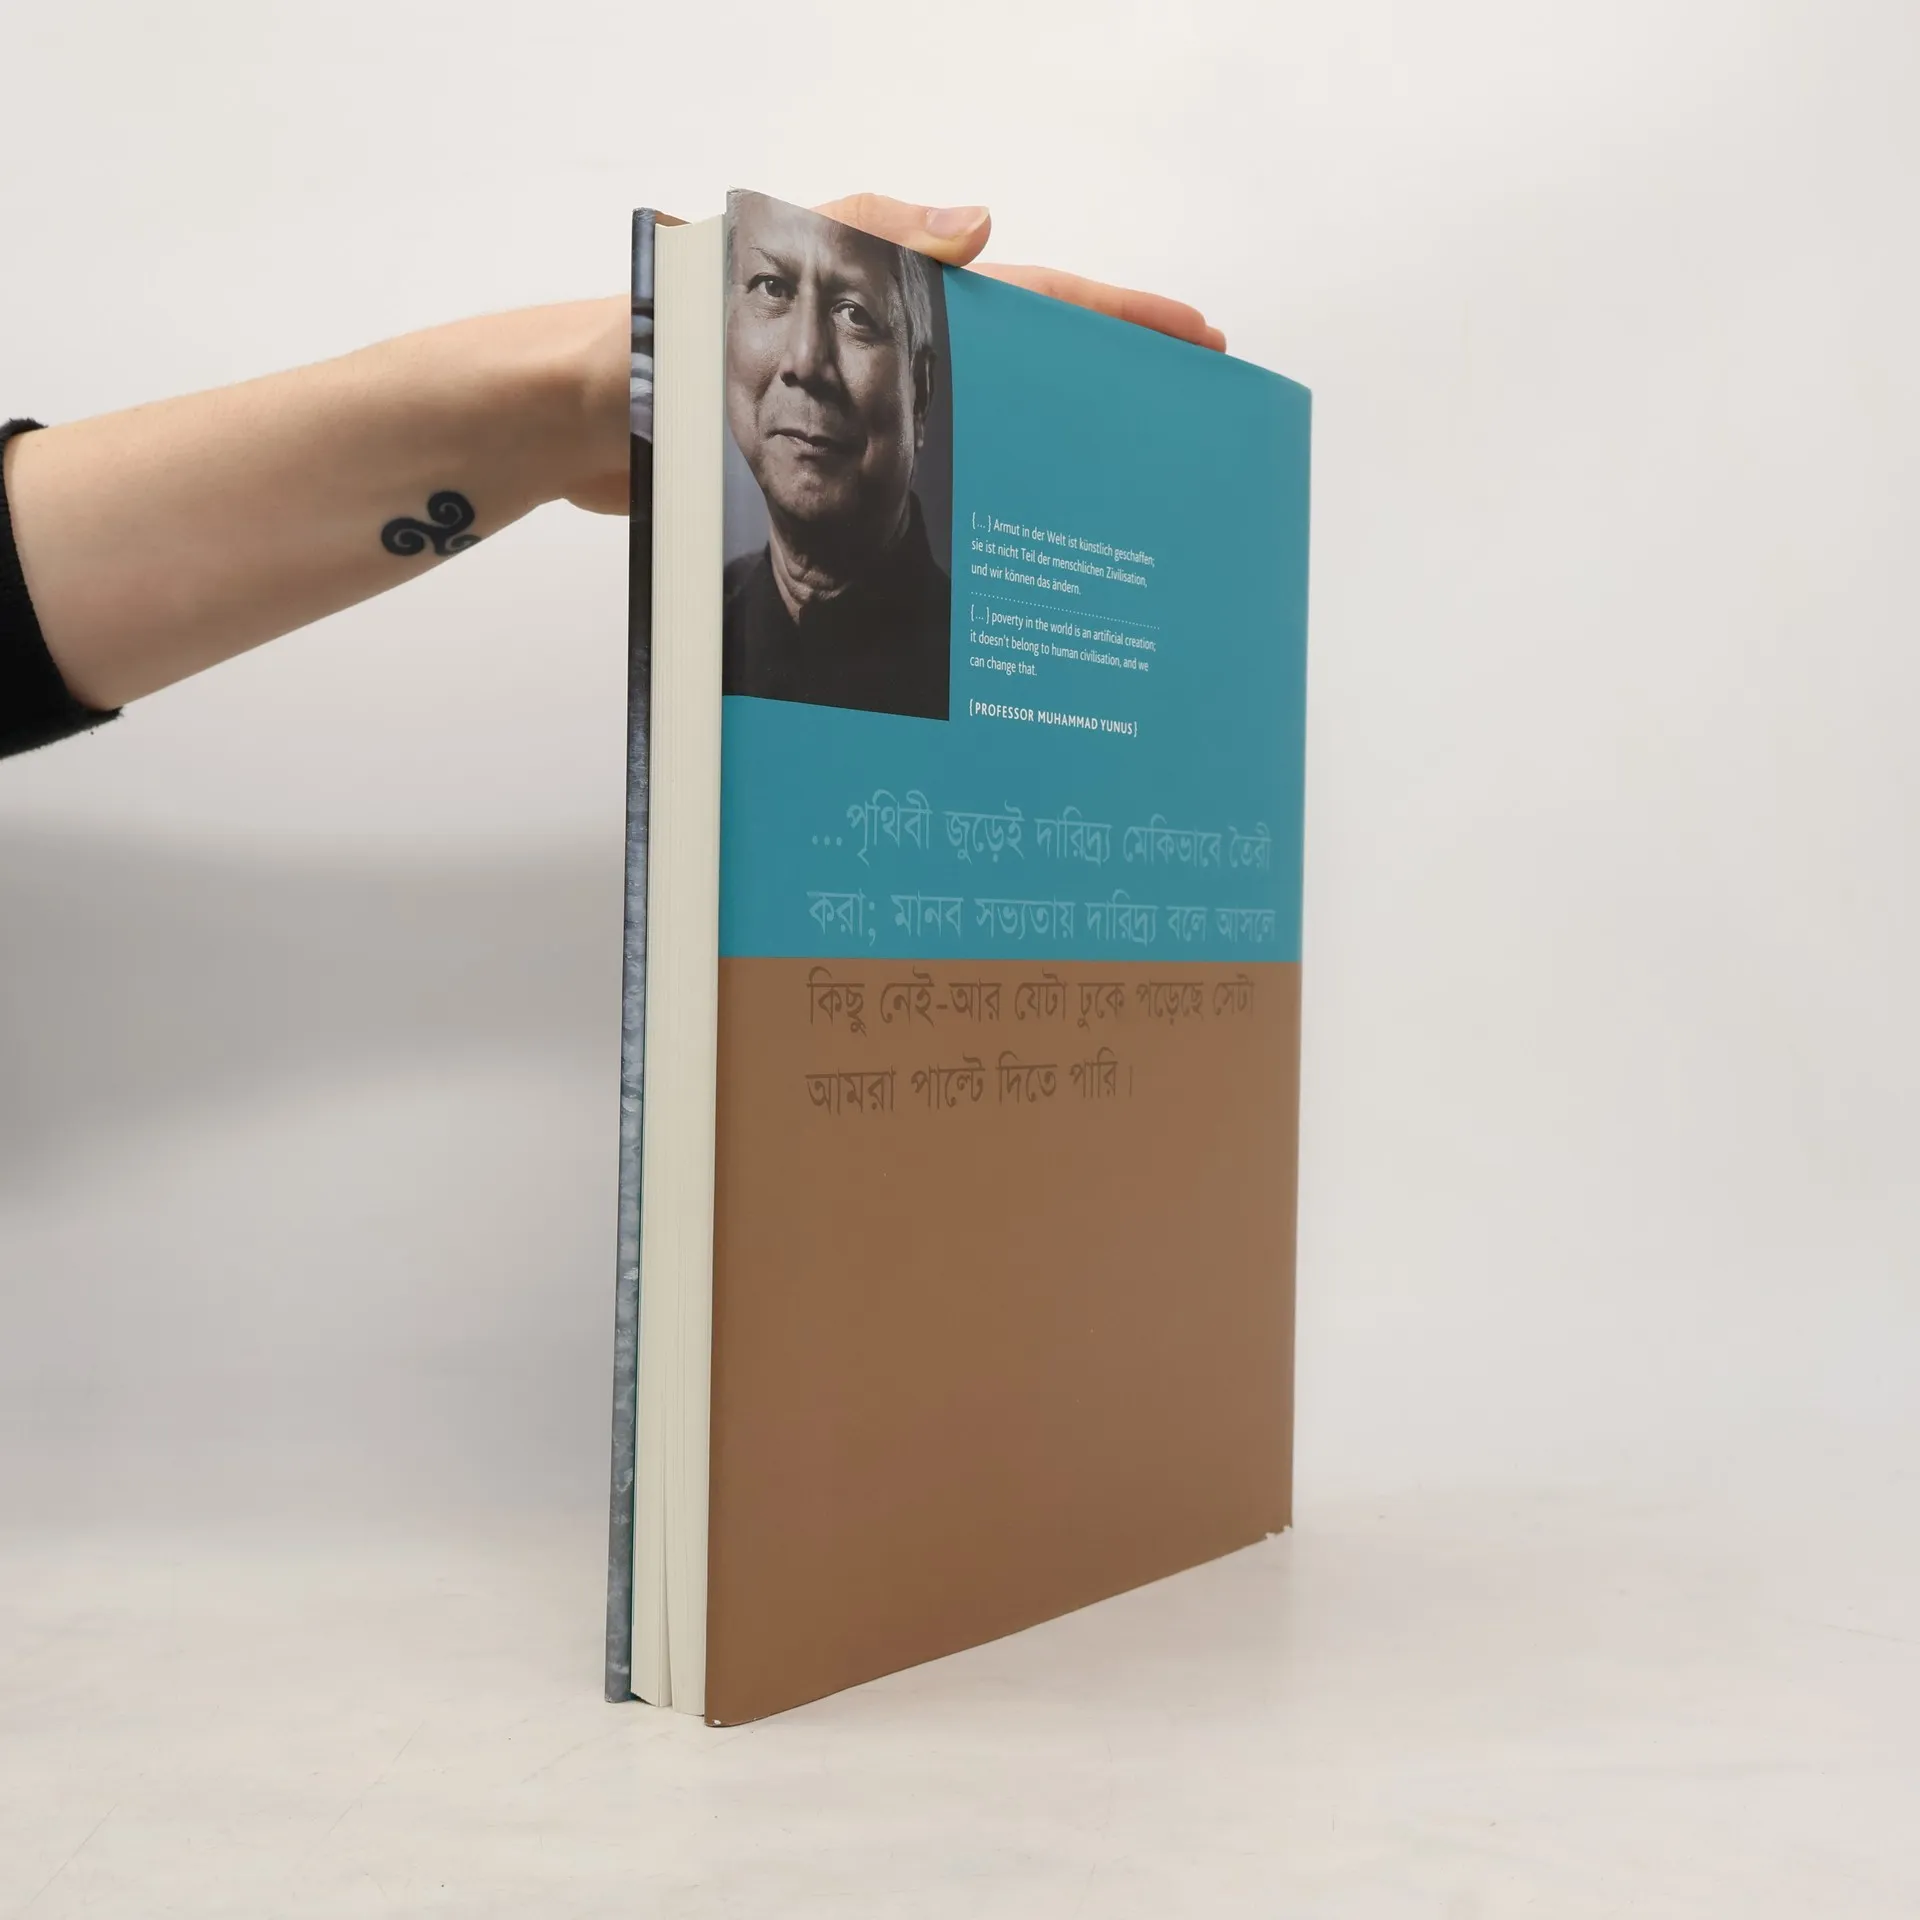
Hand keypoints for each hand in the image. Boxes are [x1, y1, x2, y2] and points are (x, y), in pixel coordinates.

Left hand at [576, 193, 1226, 514]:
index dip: (1115, 313)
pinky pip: (921, 468)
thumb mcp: (768, 261)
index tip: (1194, 334)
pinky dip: (972, 491)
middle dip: (1109, 380)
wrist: (573, 418)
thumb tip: (983, 224)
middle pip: (1026, 357)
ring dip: (1050, 445)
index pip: (1029, 294)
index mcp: (887, 289)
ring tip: (1121, 487)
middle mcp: (886, 343)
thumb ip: (873, 234)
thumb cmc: (653, 337)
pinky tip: (1008, 536)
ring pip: (982, 415)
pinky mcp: (824, 452)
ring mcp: (860, 400)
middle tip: (1182, 415)